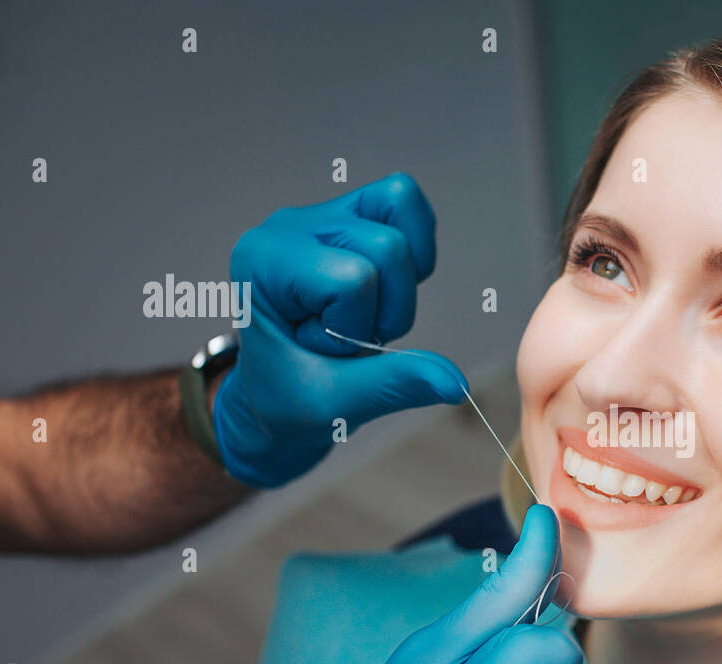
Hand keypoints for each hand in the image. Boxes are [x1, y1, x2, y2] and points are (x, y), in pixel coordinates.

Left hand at [212, 172, 467, 486]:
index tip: (321, 351)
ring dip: (401, 280)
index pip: (355, 278)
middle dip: (386, 309)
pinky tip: (383, 290)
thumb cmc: (289, 398)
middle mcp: (289, 225)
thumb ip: (393, 385)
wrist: (276, 395)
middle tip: (346, 339)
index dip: (356, 328)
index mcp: (264, 262)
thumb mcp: (334, 403)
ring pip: (401, 207)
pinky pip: (403, 201)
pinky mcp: (348, 214)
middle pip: (390, 246)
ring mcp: (320, 215)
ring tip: (364, 313)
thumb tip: (457, 382)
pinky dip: (414, 252)